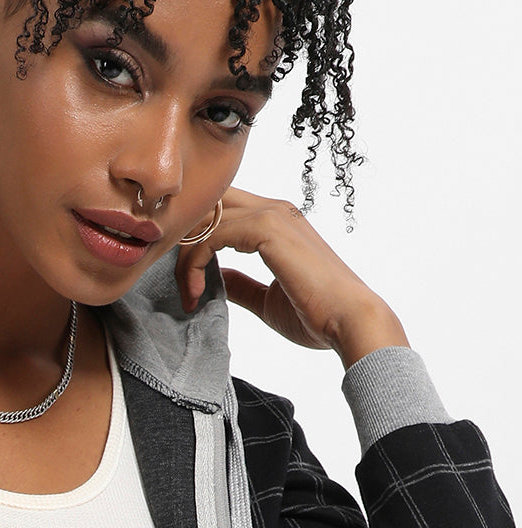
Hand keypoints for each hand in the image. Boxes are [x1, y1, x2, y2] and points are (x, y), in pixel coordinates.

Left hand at [176, 185, 408, 368]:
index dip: (195, 241)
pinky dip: (194, 263)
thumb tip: (218, 278)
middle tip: (178, 281)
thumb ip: (241, 284)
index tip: (189, 286)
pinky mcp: (267, 230)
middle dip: (183, 239)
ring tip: (188, 293)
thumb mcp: (267, 299)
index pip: (220, 211)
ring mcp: (272, 216)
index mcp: (277, 222)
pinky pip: (211, 234)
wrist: (349, 322)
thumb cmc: (318, 316)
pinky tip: (197, 292)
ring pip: (205, 218)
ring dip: (185, 256)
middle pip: (208, 205)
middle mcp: (274, 210)